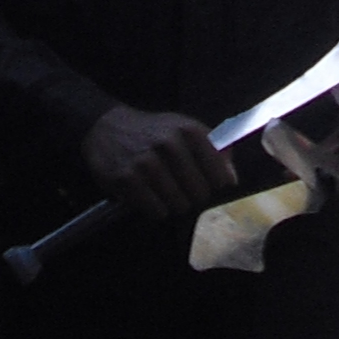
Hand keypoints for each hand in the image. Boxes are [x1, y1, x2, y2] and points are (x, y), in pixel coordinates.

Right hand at [82, 103, 237, 220]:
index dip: (218, 183)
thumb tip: (231, 175)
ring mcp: (147, 162)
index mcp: (188, 131)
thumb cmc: (152, 131)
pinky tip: (151, 196)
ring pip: (179, 205)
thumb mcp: (183, 127)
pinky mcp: (128, 179)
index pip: (219, 173)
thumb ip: (212, 147)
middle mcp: (169, 144)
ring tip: (166, 191)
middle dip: (195, 196)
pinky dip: (157, 209)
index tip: (214, 185)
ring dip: (175, 204)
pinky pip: (156, 211)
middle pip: (200, 193)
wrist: (106, 127)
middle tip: (184, 189)